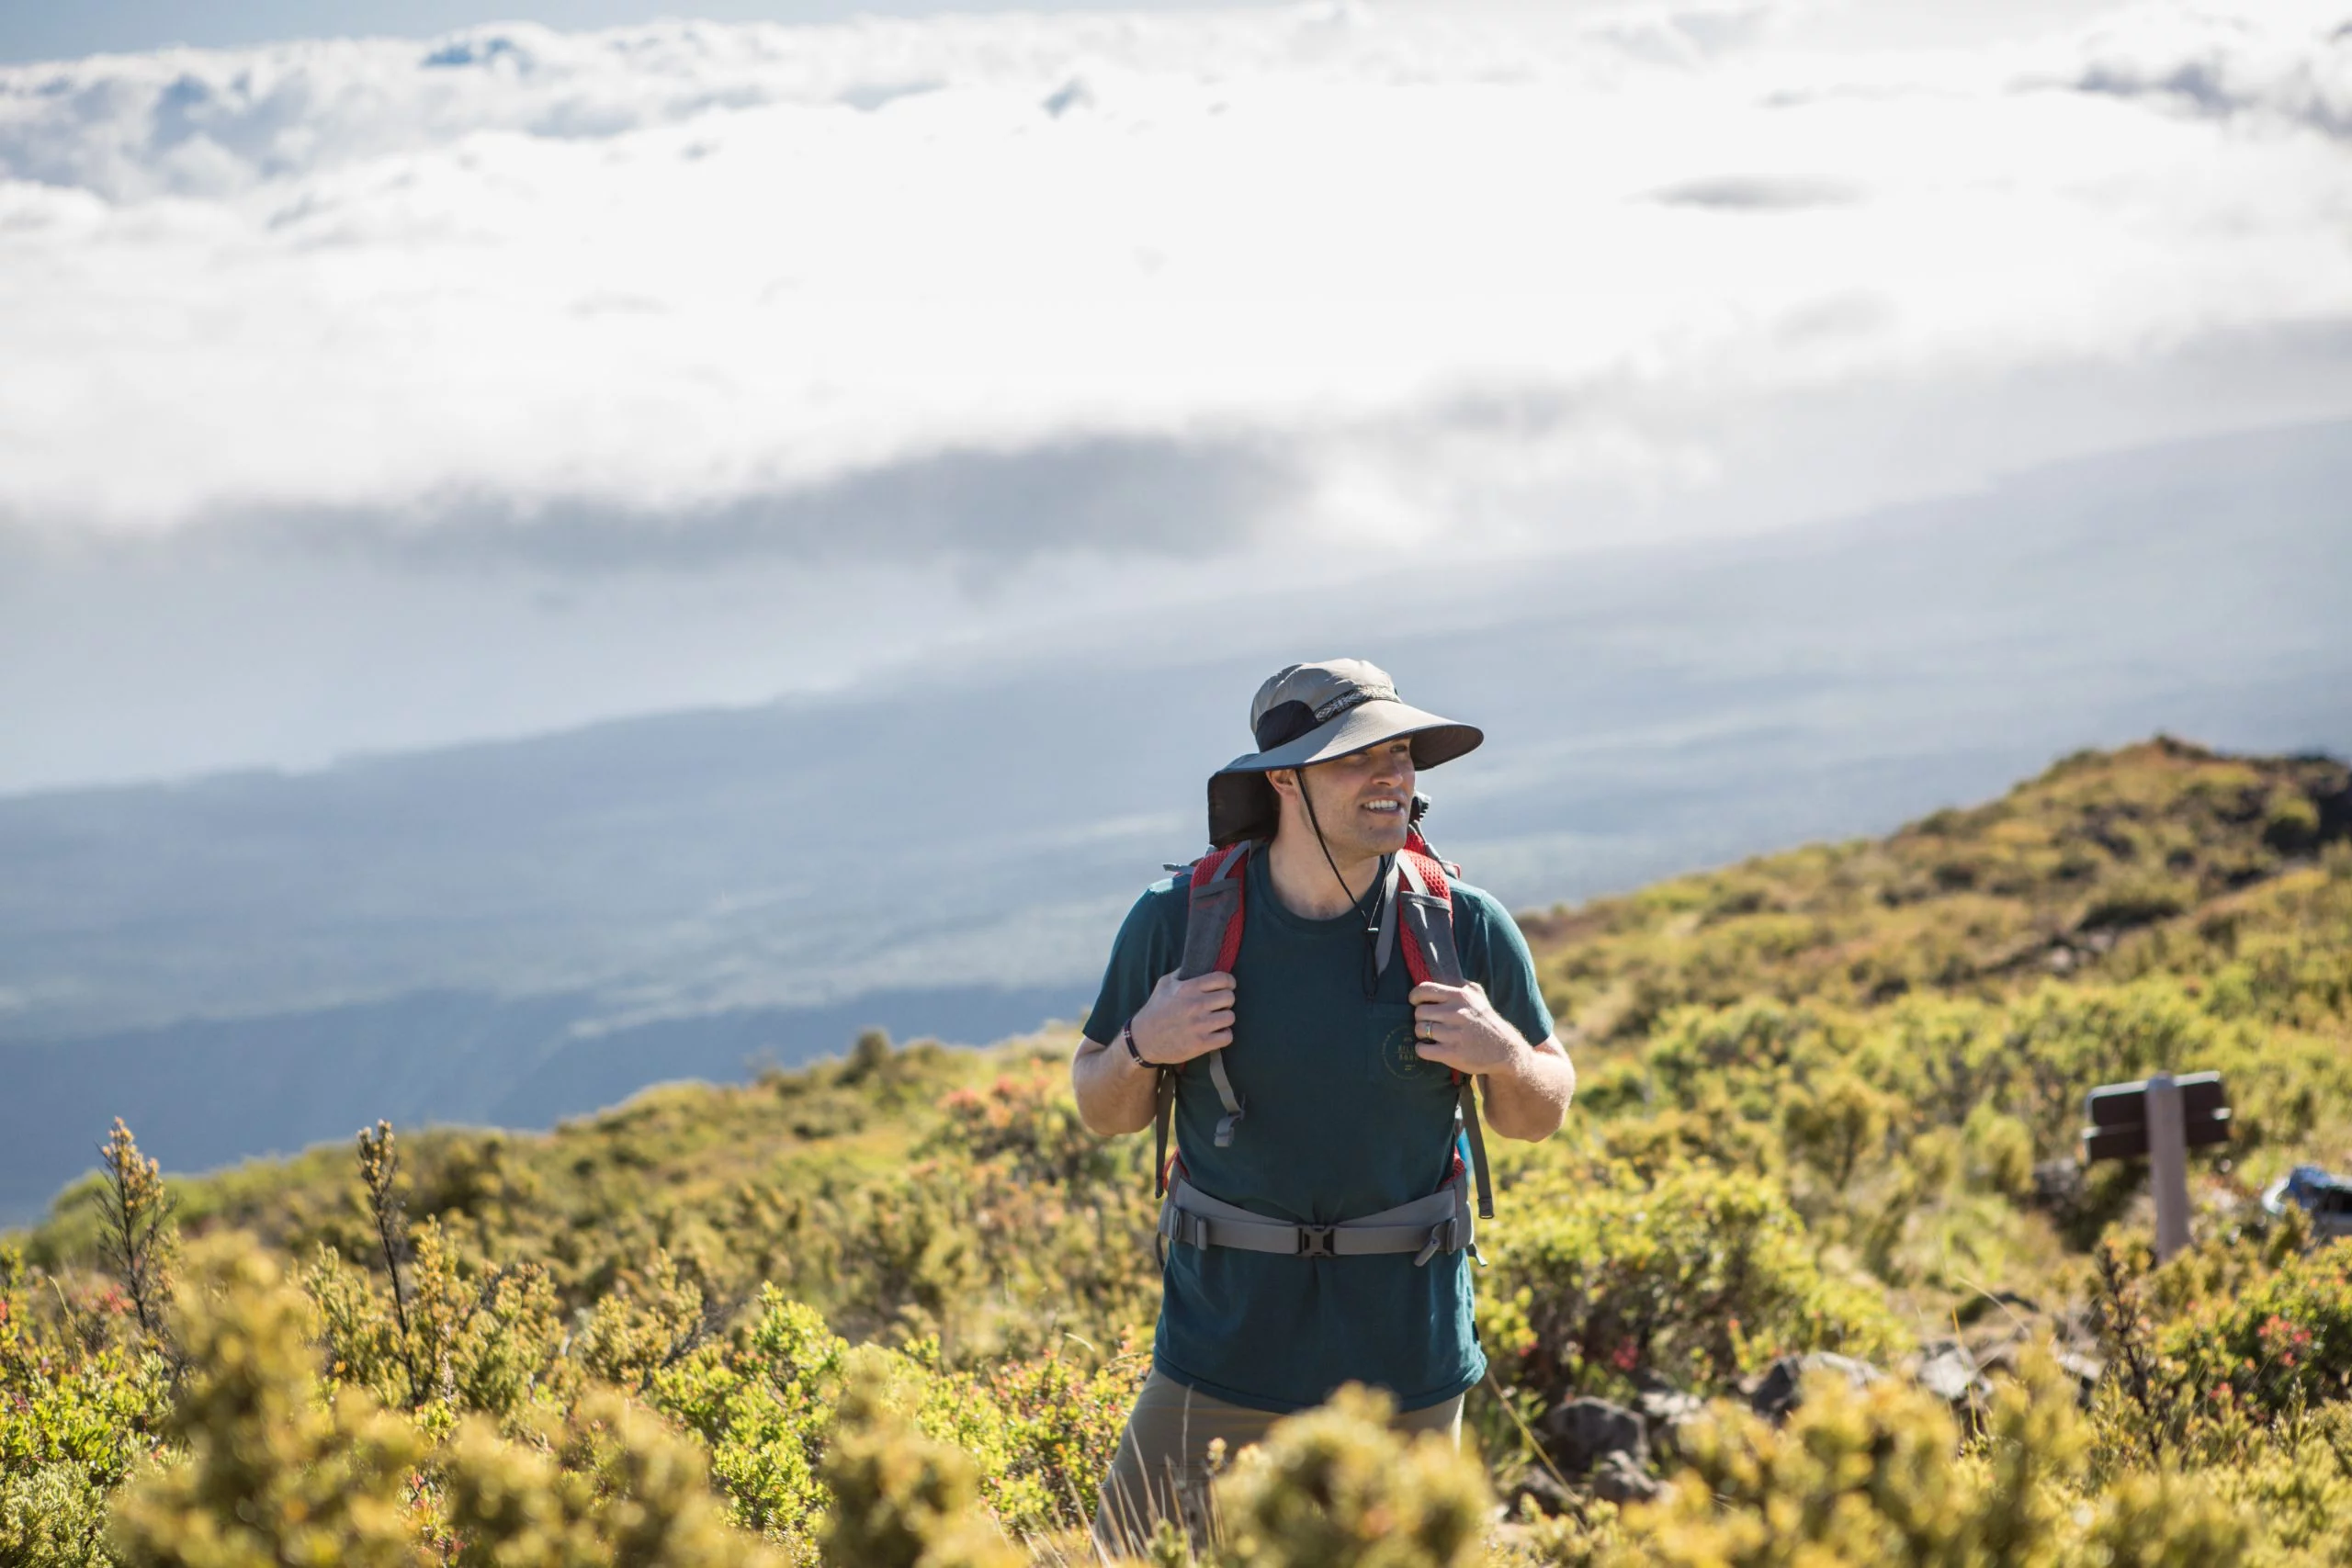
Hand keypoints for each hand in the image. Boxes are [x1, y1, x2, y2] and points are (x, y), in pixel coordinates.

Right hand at [1128, 971, 1236, 1067]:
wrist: (1143, 1040)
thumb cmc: (1155, 1010)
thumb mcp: (1164, 984)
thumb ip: (1183, 973)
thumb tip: (1201, 965)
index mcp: (1188, 989)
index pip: (1222, 979)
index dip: (1229, 982)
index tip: (1227, 986)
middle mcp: (1196, 1005)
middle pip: (1229, 998)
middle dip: (1226, 1001)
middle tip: (1219, 1005)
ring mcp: (1199, 1025)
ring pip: (1230, 1017)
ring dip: (1224, 1019)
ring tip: (1216, 1020)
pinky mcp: (1201, 1043)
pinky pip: (1227, 1037)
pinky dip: (1223, 1035)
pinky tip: (1215, 1033)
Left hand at [1409, 981, 1526, 1076]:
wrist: (1504, 1050)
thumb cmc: (1487, 1021)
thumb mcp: (1478, 996)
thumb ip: (1459, 985)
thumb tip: (1438, 978)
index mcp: (1460, 996)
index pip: (1423, 990)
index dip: (1415, 996)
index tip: (1416, 1002)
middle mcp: (1456, 1013)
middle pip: (1419, 1012)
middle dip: (1422, 1018)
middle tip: (1431, 1023)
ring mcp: (1453, 1034)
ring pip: (1419, 1030)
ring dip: (1423, 1034)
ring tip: (1434, 1035)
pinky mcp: (1451, 1053)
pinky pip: (1422, 1049)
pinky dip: (1423, 1049)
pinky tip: (1432, 1048)